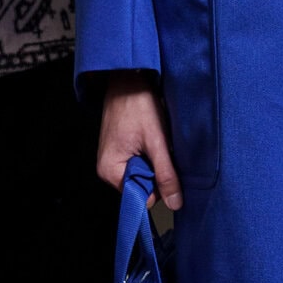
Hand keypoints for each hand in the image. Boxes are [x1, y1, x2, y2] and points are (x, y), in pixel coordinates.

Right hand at [95, 71, 183, 209]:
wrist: (128, 79)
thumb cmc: (137, 105)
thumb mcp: (156, 142)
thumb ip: (165, 174)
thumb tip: (174, 203)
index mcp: (110, 171)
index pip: (139, 197)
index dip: (157, 186)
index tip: (165, 167)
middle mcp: (108, 169)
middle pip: (142, 186)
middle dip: (157, 172)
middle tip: (160, 149)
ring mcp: (114, 160)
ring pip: (144, 173)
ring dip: (155, 162)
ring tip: (155, 142)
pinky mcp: (121, 151)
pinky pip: (141, 162)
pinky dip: (151, 154)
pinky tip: (151, 140)